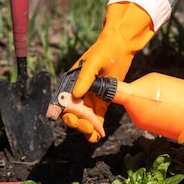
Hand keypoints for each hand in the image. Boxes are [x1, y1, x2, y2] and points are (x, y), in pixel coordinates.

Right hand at [61, 2, 154, 141]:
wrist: (120, 47)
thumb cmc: (103, 51)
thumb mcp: (92, 62)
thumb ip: (84, 78)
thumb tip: (76, 95)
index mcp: (71, 83)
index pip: (63, 102)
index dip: (64, 113)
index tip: (72, 119)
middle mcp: (78, 92)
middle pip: (73, 113)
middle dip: (78, 123)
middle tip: (87, 127)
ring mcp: (90, 97)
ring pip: (85, 118)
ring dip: (87, 129)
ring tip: (93, 136)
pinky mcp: (102, 101)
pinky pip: (97, 117)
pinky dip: (97, 127)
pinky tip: (99, 135)